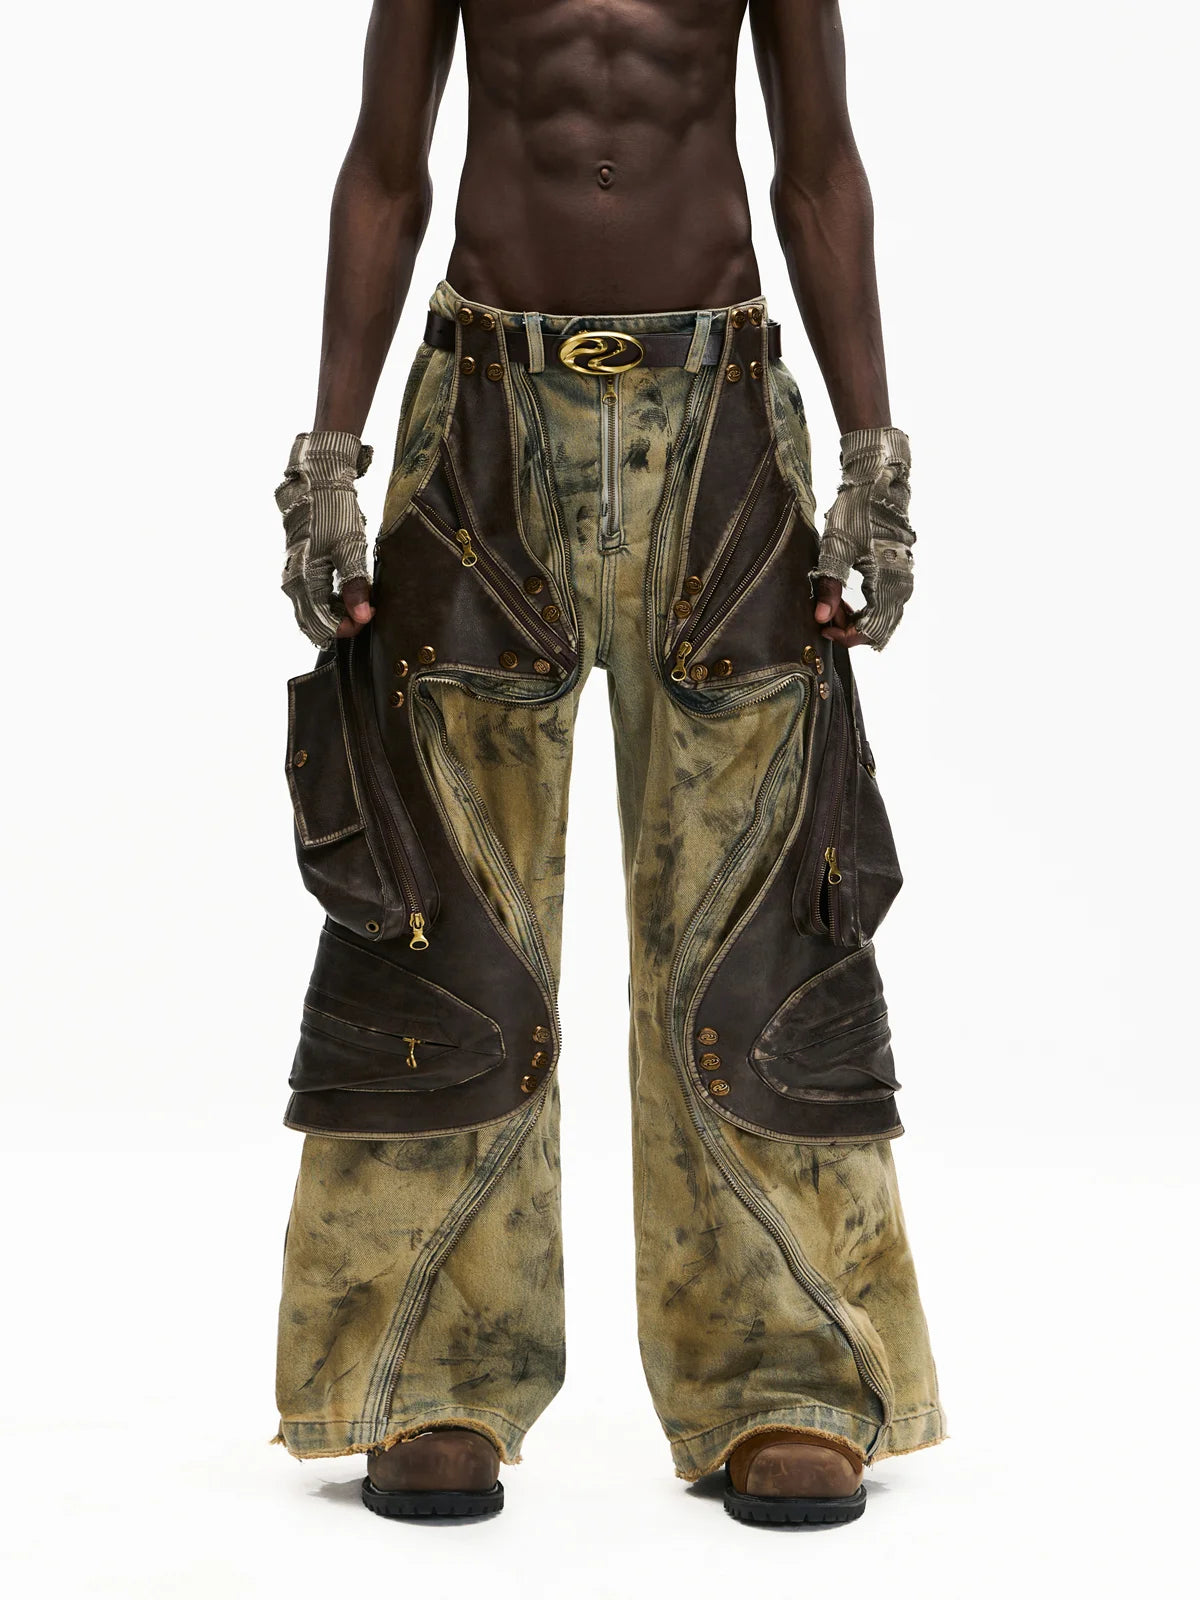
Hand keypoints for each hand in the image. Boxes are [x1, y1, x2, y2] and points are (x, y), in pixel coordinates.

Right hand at [276, 430, 375, 646]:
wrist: (318, 481)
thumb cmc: (333, 511)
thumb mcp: (350, 548)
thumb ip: (355, 585)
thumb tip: (362, 617)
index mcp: (303, 580)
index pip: (323, 624)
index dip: (348, 626)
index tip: (370, 615)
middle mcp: (293, 582)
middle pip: (315, 622)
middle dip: (343, 621)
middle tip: (367, 608)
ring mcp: (294, 575)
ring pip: (314, 610)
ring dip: (337, 611)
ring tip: (361, 598)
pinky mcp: (299, 567)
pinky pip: (312, 596)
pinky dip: (331, 600)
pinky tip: (349, 590)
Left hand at [810, 427, 915, 650]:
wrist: (877, 481)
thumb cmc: (856, 511)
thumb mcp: (835, 548)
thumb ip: (829, 586)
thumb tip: (820, 618)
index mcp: (888, 580)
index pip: (871, 630)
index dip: (845, 635)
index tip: (822, 627)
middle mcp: (901, 583)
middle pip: (879, 627)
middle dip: (849, 629)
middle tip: (824, 617)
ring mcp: (902, 577)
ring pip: (882, 616)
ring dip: (856, 618)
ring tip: (830, 606)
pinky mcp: (898, 571)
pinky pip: (884, 602)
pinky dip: (864, 607)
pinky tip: (844, 599)